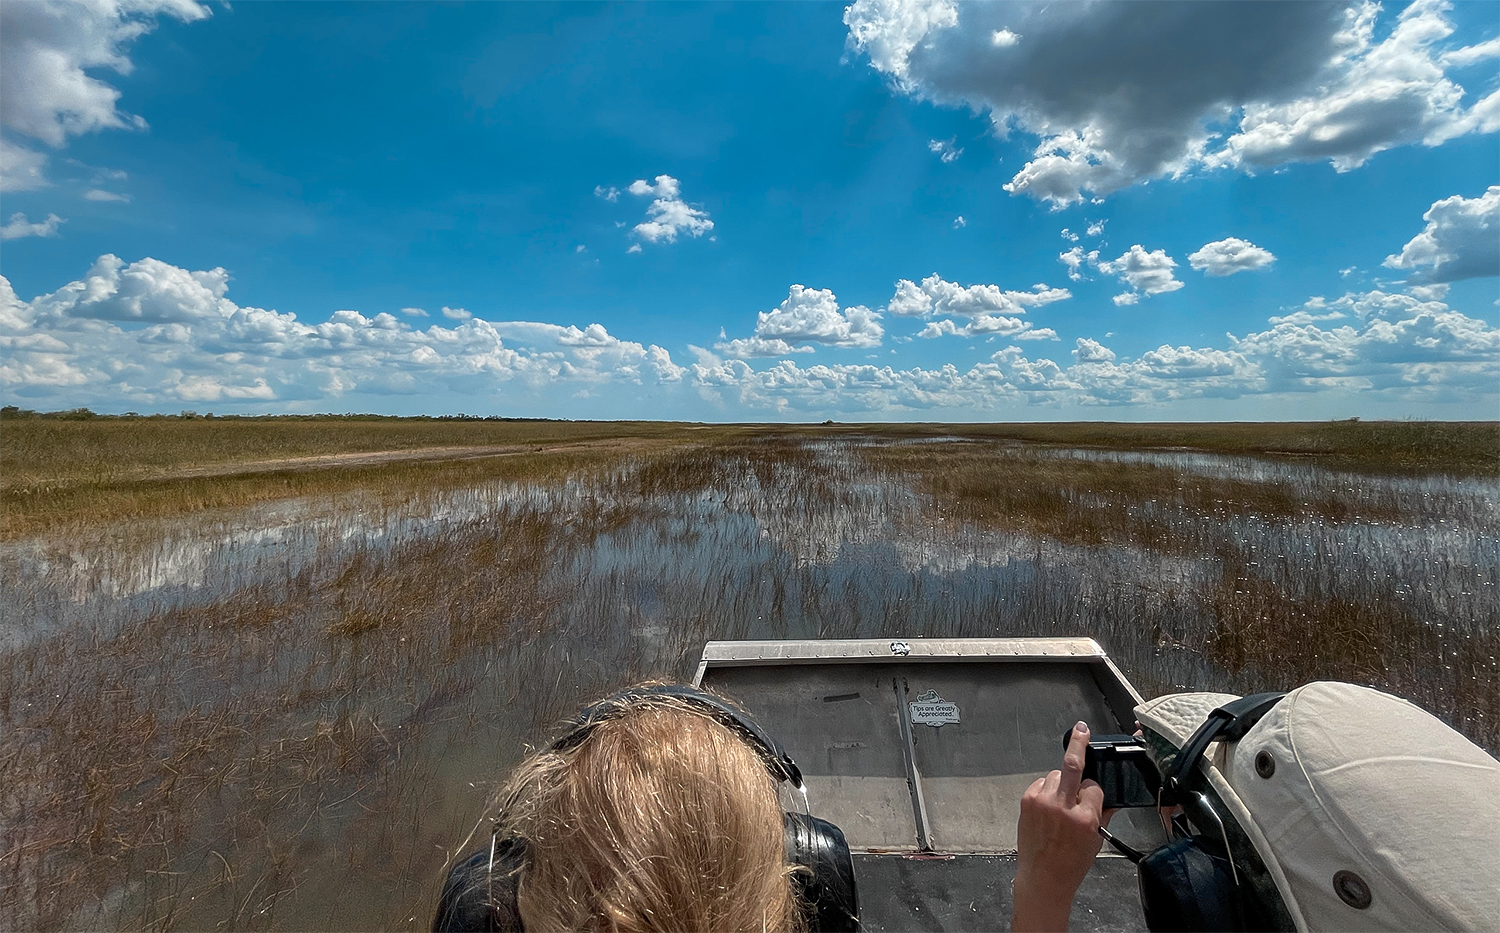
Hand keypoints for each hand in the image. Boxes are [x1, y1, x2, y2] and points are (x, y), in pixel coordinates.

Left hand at [1011, 721, 1111, 931]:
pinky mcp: (1027, 801)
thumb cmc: (1071, 864)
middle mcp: (1061, 806)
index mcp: (1083, 818)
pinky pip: (1042, 783)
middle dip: (1079, 744)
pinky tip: (1049, 807)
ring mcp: (1041, 802)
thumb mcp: (1096, 841)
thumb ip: (1101, 814)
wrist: (1043, 878)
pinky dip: (1048, 790)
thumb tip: (1107, 795)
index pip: (1094, 787)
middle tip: (1082, 729)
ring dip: (1063, 784)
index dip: (1095, 792)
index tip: (1093, 798)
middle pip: (1072, 766)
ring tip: (1061, 804)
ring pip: (1057, 775)